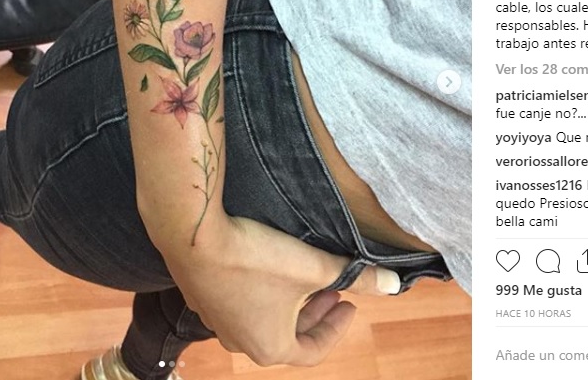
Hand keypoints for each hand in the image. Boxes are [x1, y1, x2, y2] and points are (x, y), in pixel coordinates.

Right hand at [164, 215, 400, 366]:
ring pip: (264, 319)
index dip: (337, 329)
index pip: (312, 352)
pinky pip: (242, 303)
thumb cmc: (256, 259)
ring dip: (289, 302)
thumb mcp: (313, 268)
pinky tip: (267, 265)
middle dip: (315, 311)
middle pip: (289, 336)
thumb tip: (393, 285)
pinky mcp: (204, 298)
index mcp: (271, 346)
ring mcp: (219, 322)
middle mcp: (242, 342)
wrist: (194, 236)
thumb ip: (356, 278)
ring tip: (304, 274)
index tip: (350, 304)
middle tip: (333, 286)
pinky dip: (263, 292)